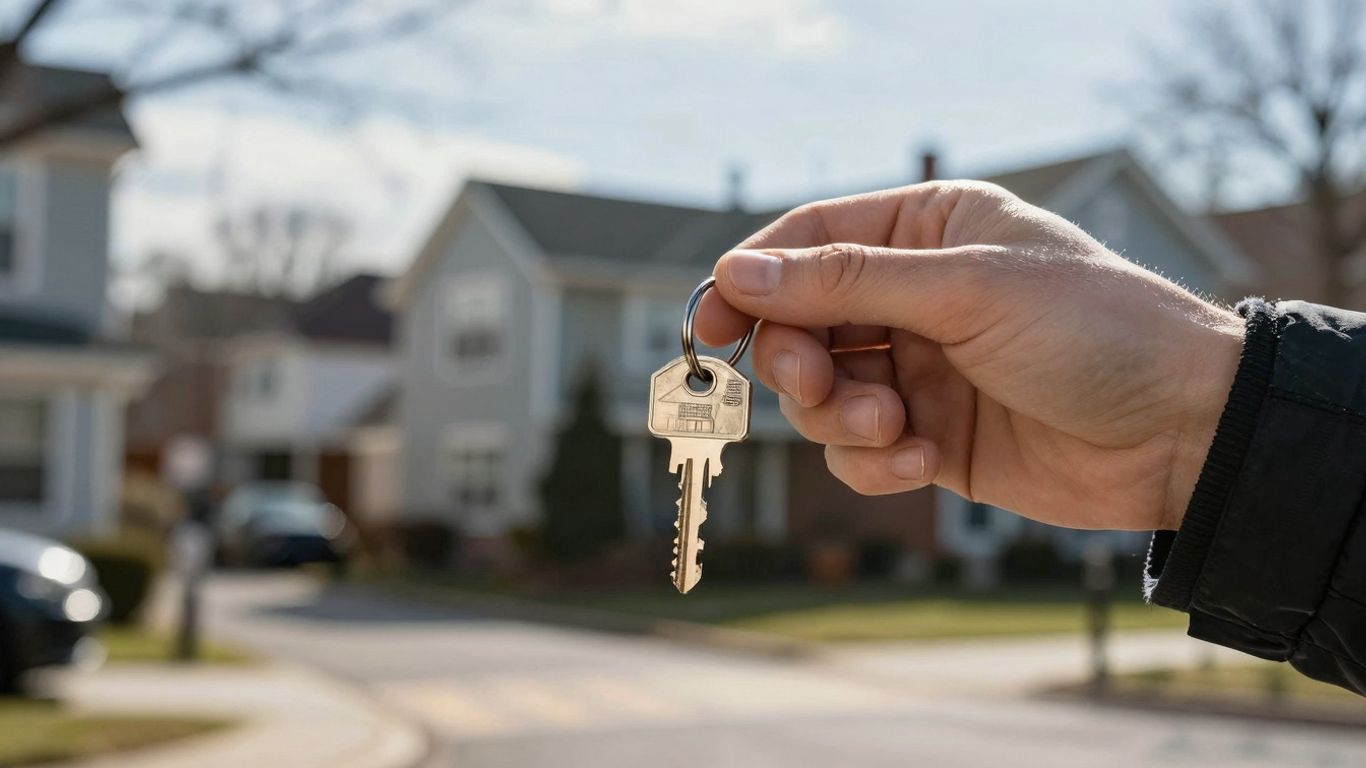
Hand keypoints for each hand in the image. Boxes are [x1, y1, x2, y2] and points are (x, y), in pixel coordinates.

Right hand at [696, 181, 1242, 530]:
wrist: (1182, 432)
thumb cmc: (1094, 331)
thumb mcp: (967, 290)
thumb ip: (847, 282)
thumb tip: (738, 271)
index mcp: (925, 231)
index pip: (807, 241)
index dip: (750, 280)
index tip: (709, 323)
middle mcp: (913, 296)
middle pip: (799, 324)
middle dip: (800, 362)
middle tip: (821, 384)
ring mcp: (918, 369)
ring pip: (821, 395)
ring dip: (843, 418)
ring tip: (900, 428)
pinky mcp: (928, 437)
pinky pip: (859, 453)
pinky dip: (876, 464)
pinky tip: (926, 462)